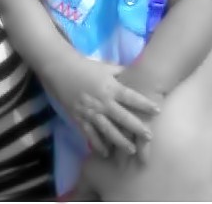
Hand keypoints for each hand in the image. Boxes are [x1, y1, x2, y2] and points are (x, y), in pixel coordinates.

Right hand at [45, 57, 159, 156]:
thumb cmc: (85, 66)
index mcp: (110, 87)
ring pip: (108, 130)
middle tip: (149, 136)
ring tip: (131, 150)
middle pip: (123, 117)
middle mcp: (102, 101)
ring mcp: (90, 112)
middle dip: (137, 128)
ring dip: (120, 141)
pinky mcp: (79, 118)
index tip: (157, 110)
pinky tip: (106, 153)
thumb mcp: (105, 66)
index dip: (144, 104)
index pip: (131, 97)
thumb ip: (121, 72)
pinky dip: (98, 144)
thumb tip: (136, 73)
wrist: (60, 69)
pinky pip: (90, 134)